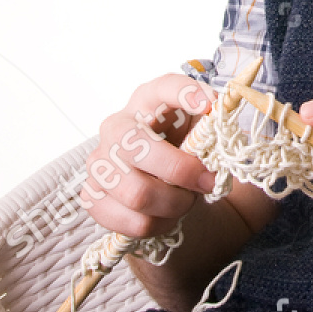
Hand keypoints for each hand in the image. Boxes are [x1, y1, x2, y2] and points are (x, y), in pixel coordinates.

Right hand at [81, 72, 217, 238]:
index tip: (210, 105)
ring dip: (174, 204)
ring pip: (138, 194)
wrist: (158, 178)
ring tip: (185, 199)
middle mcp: (116, 126)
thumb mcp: (199, 131)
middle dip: (181, 171)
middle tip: (207, 182)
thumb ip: (211, 128)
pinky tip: (166, 213)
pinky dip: (160, 224)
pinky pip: (132, 221)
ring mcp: (98, 161)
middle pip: (139, 148)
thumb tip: (221, 124)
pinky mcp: (92, 195)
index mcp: (148, 100)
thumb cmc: (181, 147)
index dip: (186, 93)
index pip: (165, 87)